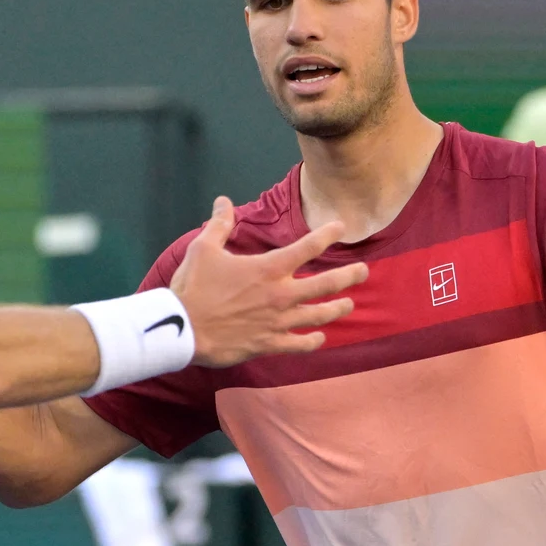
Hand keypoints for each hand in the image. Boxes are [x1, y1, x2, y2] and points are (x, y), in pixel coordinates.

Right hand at [169, 196, 365, 365]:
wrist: (182, 329)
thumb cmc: (193, 287)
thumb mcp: (203, 249)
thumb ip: (219, 225)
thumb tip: (223, 202)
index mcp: (268, 268)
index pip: (307, 248)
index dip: (327, 235)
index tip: (340, 228)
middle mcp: (280, 295)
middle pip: (326, 285)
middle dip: (349, 276)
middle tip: (363, 271)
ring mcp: (278, 321)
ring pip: (319, 315)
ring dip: (337, 309)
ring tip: (349, 304)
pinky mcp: (269, 343)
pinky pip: (299, 344)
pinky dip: (313, 341)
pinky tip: (320, 338)